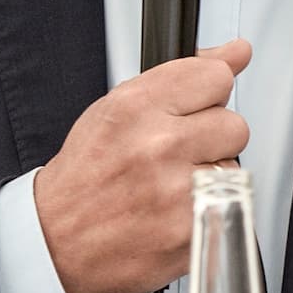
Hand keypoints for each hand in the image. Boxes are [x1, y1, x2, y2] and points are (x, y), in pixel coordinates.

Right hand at [32, 40, 252, 292]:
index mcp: (136, 109)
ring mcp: (180, 192)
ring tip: (169, 185)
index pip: (217, 78)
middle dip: (211, 138)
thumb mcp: (117, 108)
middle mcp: (159, 146)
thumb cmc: (86, 174)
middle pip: (234, 125)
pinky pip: (230, 205)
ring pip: (234, 168)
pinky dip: (209, 208)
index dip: (207, 95)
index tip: (193, 109)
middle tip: (177, 154)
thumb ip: (182, 77)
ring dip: (210, 176)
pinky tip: (175, 210)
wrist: (57, 240)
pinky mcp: (196, 230)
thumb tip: (236, 52)